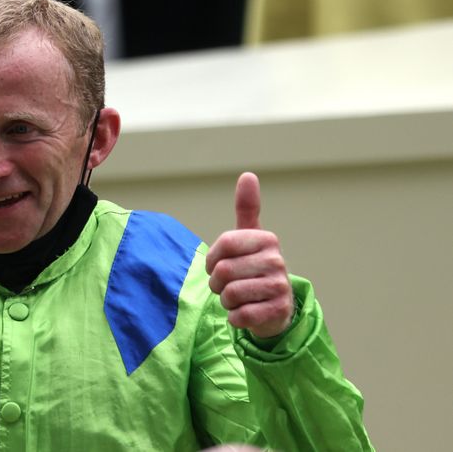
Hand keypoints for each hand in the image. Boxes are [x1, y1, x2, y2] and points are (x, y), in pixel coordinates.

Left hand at [205, 172, 293, 337]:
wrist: (274, 308)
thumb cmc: (253, 268)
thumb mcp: (249, 237)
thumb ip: (247, 208)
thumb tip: (248, 175)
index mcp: (267, 239)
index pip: (224, 244)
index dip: (212, 258)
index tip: (218, 264)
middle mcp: (277, 261)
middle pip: (223, 271)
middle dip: (217, 283)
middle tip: (228, 285)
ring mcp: (280, 287)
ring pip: (229, 294)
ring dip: (225, 300)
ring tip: (238, 298)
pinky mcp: (277, 311)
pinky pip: (240, 316)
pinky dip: (235, 317)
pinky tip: (245, 312)